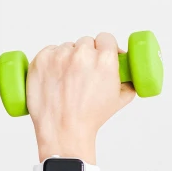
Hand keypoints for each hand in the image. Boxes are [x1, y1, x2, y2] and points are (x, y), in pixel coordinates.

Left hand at [26, 32, 135, 162]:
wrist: (63, 131)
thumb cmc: (90, 119)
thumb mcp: (119, 101)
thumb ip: (128, 84)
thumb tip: (130, 76)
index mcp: (105, 60)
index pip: (106, 38)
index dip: (104, 47)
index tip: (100, 54)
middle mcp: (82, 54)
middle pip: (86, 42)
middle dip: (86, 54)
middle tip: (82, 72)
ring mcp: (59, 56)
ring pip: (67, 48)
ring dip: (68, 58)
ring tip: (67, 79)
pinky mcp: (41, 60)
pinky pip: (49, 51)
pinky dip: (51, 61)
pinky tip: (54, 76)